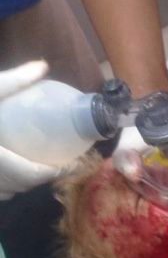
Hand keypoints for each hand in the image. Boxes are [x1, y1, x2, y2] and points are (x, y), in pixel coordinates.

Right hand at [0, 60, 62, 198]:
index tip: (71, 163)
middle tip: (58, 164)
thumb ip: (13, 81)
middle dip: (41, 177)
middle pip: (21, 184)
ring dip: (23, 182)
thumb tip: (42, 66)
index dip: (54, 172)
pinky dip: (5, 185)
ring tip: (38, 167)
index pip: (30, 173)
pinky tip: (10, 172)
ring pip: (6, 191)